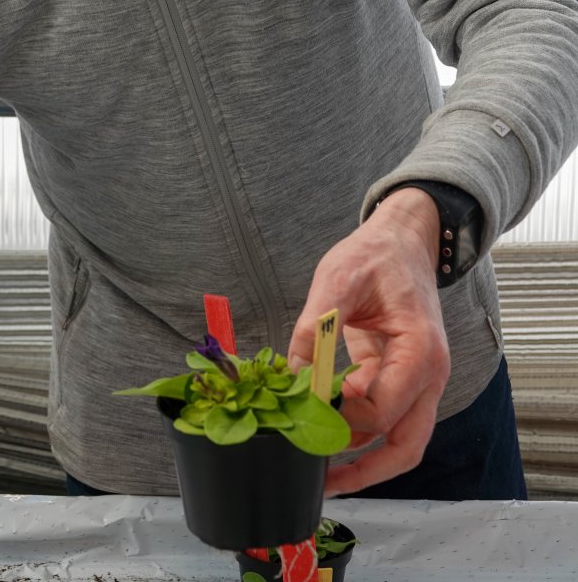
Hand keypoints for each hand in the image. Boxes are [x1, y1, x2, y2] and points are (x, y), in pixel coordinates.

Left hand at [287, 187, 450, 495]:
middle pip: (406, 445)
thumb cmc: (375, 253)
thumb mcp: (338, 278)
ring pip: (398, 439)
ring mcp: (417, 378)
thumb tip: (293, 373)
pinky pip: (383, 416)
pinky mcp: (398, 375)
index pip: (383, 409)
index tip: (305, 406)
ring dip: (361, 456)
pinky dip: (356, 428)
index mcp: (419, 349)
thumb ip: (315, 327)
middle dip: (365, 470)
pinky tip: (322, 429)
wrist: (401, 238)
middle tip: (322, 482)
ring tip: (317, 467)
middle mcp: (428, 373)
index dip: (341, 417)